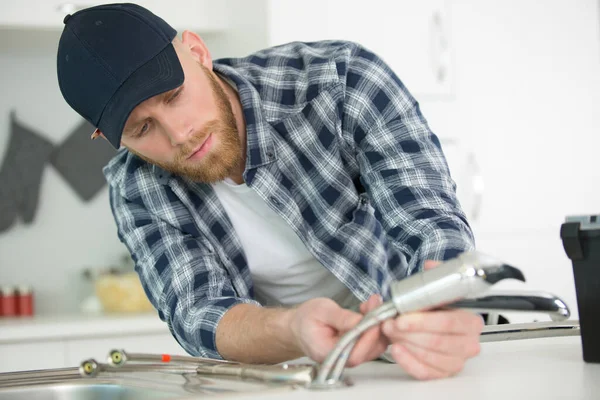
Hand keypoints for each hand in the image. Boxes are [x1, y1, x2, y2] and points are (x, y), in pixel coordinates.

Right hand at [289, 297, 387, 366]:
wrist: (298, 327)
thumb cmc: (305, 318)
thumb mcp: (321, 311)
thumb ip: (341, 318)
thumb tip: (361, 321)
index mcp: (328, 354)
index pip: (355, 353)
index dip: (369, 336)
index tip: (376, 316)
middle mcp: (342, 360)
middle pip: (370, 351)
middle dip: (377, 326)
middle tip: (375, 303)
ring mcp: (351, 356)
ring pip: (375, 346)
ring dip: (378, 324)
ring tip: (371, 304)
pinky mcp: (356, 349)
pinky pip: (371, 341)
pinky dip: (374, 326)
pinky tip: (368, 311)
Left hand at [381, 259, 484, 379]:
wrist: (432, 327)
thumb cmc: (434, 310)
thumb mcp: (436, 288)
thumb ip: (435, 275)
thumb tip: (430, 267)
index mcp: (470, 321)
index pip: (449, 322)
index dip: (422, 321)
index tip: (401, 318)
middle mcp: (468, 343)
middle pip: (437, 341)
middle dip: (408, 332)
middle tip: (389, 324)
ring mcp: (457, 361)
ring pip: (429, 356)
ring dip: (405, 344)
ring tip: (390, 333)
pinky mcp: (444, 374)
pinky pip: (425, 372)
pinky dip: (407, 362)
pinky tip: (396, 350)